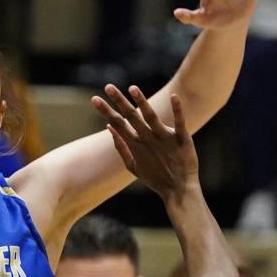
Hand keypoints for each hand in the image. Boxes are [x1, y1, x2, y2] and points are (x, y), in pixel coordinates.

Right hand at [92, 85, 197, 201]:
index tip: (94, 98)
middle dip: (119, 101)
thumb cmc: (155, 178)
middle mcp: (149, 140)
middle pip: (131, 117)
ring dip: (142, 103)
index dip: (106, 111)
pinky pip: (180, 123)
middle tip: (108, 87)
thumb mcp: (133, 165)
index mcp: (136, 145)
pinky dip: (177, 110)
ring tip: (133, 88)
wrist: (179, 190)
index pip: (117, 124)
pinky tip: (174, 97)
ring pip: (151, 117)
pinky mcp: (182, 140)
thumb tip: (109, 127)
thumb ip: (121, 147)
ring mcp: (165, 139)